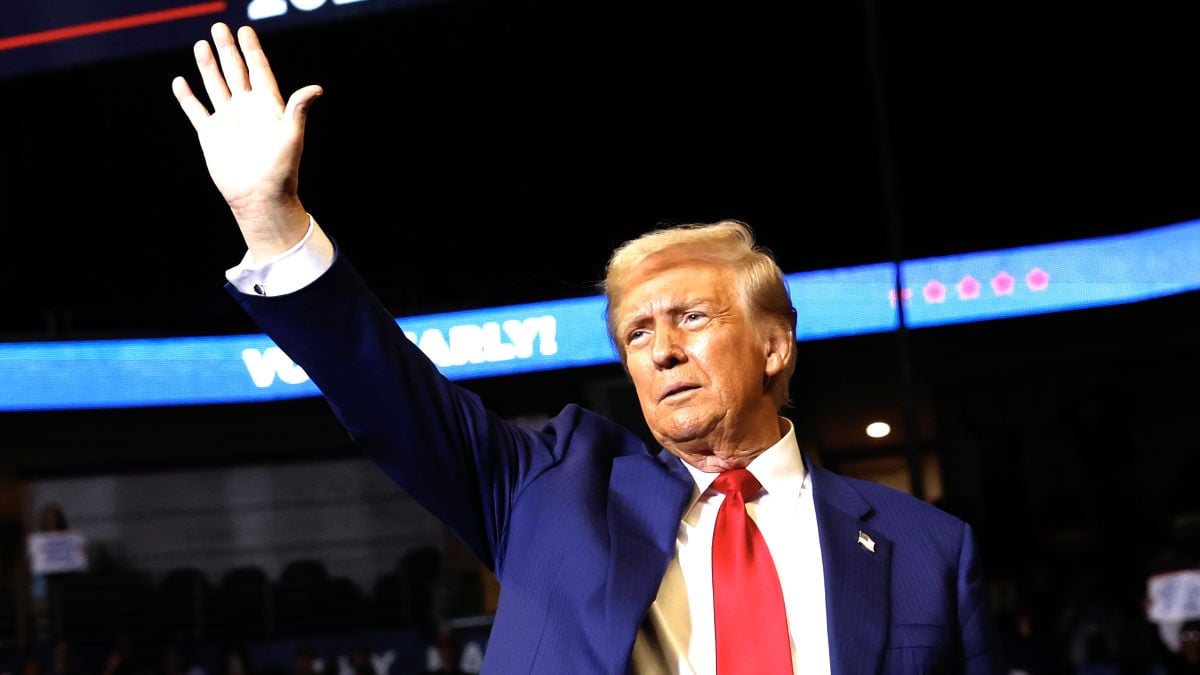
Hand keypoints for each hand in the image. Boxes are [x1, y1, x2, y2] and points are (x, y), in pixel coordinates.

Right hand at [172, 22, 322, 259]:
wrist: (259, 198)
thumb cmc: (281, 170)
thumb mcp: (292, 136)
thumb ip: (298, 109)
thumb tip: (316, 88)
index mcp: (268, 108)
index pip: (259, 71)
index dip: (252, 51)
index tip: (246, 31)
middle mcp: (247, 111)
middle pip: (235, 72)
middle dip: (228, 50)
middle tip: (219, 27)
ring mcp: (228, 121)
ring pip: (215, 86)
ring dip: (208, 67)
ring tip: (201, 44)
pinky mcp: (211, 135)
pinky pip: (196, 110)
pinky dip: (187, 97)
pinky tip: (181, 81)